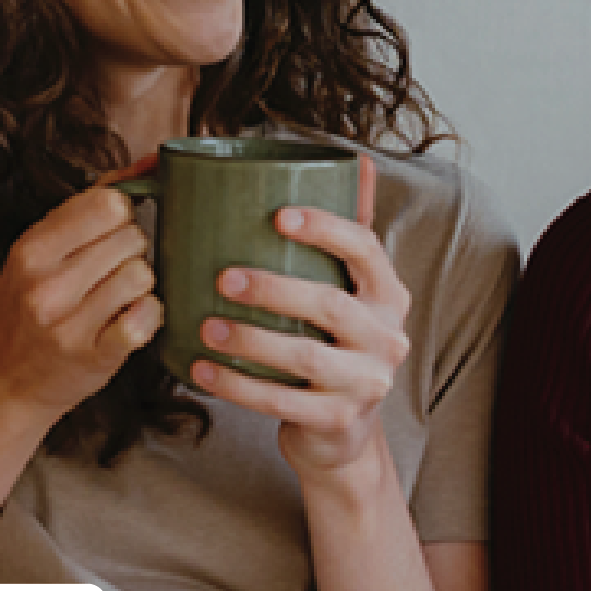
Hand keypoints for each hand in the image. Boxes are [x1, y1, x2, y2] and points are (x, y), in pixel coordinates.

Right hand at [0, 158, 162, 431]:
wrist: (1, 384)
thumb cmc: (26, 310)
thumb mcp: (38, 253)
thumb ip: (88, 208)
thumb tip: (151, 163)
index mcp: (31, 249)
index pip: (108, 203)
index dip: (121, 214)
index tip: (112, 231)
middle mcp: (46, 284)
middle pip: (132, 237)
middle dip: (132, 251)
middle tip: (110, 271)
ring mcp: (69, 324)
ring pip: (143, 275)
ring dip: (140, 285)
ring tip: (116, 298)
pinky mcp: (94, 357)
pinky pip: (146, 318)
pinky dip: (148, 317)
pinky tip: (130, 321)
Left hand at [189, 155, 411, 478]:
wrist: (342, 432)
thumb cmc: (337, 344)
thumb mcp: (353, 290)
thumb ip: (352, 229)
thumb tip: (358, 159)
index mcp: (389, 294)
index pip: (366, 249)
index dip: (325, 229)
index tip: (277, 216)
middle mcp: (388, 337)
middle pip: (330, 304)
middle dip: (273, 287)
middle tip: (223, 277)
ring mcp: (366, 382)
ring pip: (304, 356)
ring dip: (249, 339)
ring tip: (206, 325)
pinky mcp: (338, 420)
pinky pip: (281, 401)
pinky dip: (236, 386)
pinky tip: (201, 369)